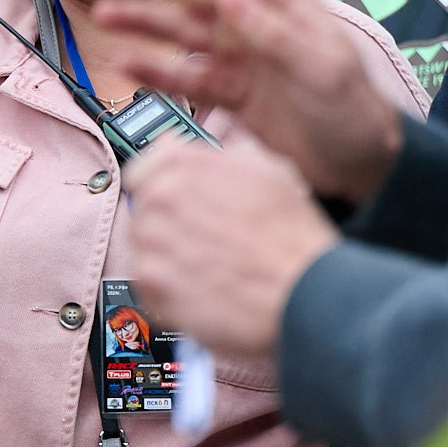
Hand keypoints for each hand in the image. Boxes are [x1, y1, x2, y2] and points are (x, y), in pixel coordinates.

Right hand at [89, 0, 403, 202]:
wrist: (357, 164)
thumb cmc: (352, 106)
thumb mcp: (321, 65)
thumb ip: (273, 32)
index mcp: (283, 0)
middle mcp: (252, 19)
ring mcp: (236, 55)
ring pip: (179, 30)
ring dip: (142, 20)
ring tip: (103, 14)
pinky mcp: (227, 92)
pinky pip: (183, 76)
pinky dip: (154, 71)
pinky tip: (126, 64)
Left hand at [123, 138, 336, 358]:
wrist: (304, 293)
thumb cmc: (293, 237)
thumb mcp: (268, 171)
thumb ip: (220, 158)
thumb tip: (193, 153)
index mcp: (187, 164)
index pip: (142, 169)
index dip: (159, 187)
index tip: (172, 204)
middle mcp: (164, 196)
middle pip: (143, 212)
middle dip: (167, 227)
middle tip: (201, 244)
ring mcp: (154, 240)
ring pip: (143, 248)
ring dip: (168, 259)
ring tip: (207, 270)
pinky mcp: (153, 283)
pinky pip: (147, 285)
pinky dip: (168, 293)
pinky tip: (201, 293)